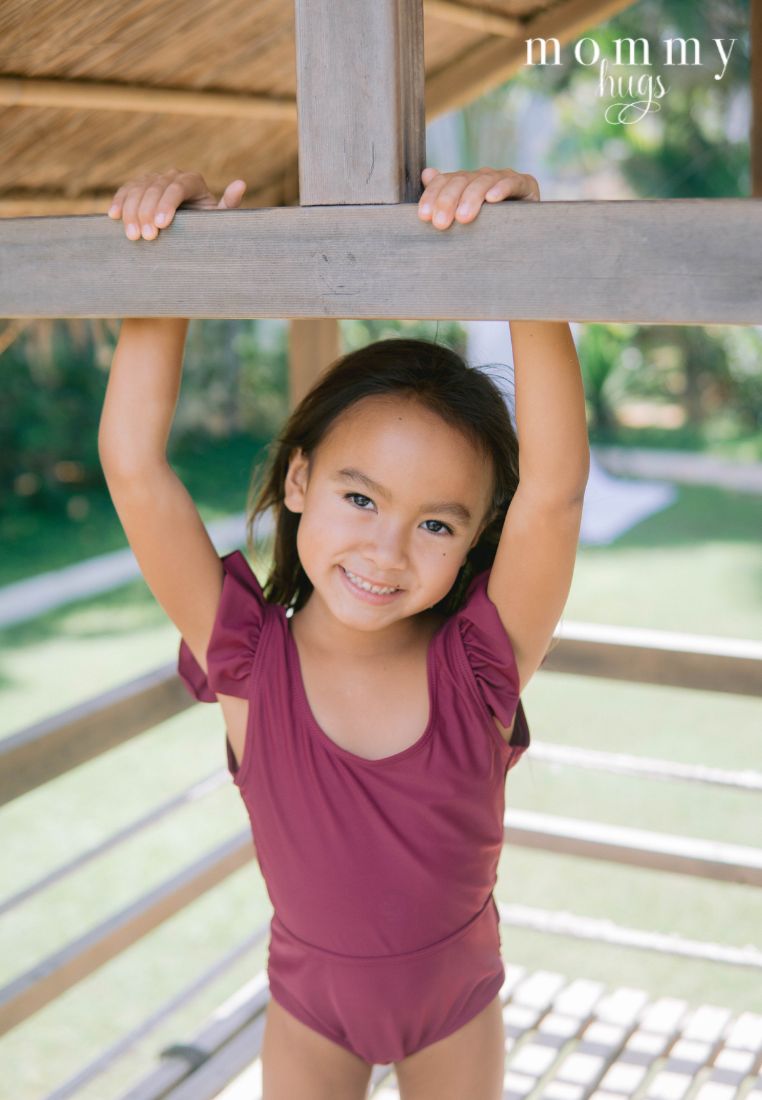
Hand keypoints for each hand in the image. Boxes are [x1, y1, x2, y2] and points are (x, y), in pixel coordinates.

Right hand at [107, 168, 246, 240]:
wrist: (192, 230)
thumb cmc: (209, 227)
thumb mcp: (221, 219)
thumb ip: (229, 204)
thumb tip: (240, 184)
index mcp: (192, 181)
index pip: (177, 187)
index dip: (167, 204)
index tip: (162, 225)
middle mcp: (172, 175)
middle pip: (155, 188)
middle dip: (148, 212)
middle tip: (146, 237)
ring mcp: (154, 180)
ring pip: (138, 189)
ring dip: (131, 211)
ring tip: (132, 235)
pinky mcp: (139, 187)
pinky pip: (126, 191)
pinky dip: (119, 202)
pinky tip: (113, 217)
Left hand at [417, 166, 539, 230]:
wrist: (525, 230)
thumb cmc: (489, 225)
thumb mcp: (463, 214)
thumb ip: (444, 196)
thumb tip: (426, 174)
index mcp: (465, 182)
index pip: (445, 181)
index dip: (432, 195)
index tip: (424, 215)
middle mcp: (482, 177)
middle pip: (461, 181)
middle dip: (448, 201)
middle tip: (440, 223)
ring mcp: (503, 178)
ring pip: (483, 181)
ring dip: (472, 198)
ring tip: (463, 217)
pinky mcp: (525, 184)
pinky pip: (512, 183)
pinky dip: (502, 188)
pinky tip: (493, 199)